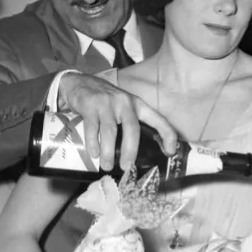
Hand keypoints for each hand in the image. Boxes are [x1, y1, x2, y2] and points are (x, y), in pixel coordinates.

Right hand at [59, 73, 177, 171]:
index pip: (157, 119)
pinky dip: (93, 143)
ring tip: (107, 166)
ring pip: (110, 131)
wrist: (80, 83)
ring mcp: (107, 104)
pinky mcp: (90, 106)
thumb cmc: (105, 101)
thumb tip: (139, 153)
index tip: (171, 151)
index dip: (167, 134)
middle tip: (127, 168)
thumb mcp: (123, 107)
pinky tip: (94, 154)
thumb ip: (131, 124)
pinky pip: (92, 128)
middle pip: (132, 129)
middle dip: (130, 150)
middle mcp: (124, 103)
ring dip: (108, 151)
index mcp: (137, 105)